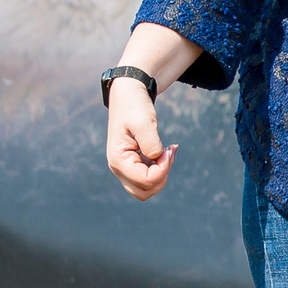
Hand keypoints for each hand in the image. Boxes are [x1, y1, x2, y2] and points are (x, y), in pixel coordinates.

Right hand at [105, 79, 172, 200]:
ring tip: (168, 151)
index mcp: (118, 160)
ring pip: (146, 189)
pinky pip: (149, 178)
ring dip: (162, 174)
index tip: (168, 149)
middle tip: (168, 154)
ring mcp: (125, 168)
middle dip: (162, 177)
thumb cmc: (134, 106)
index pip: (145, 181)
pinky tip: (167, 150)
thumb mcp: (144, 122)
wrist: (128, 95)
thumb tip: (157, 159)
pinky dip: (161, 169)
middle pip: (144, 192)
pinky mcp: (134, 164)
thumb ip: (151, 143)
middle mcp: (119, 168)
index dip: (162, 169)